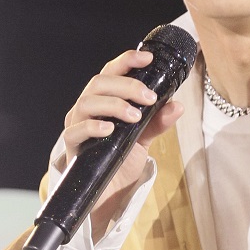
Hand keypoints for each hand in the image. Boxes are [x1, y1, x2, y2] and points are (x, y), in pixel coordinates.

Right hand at [60, 49, 182, 238]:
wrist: (112, 192)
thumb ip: (158, 121)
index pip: (111, 71)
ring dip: (113, 104)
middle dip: (126, 85)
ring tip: (134, 115)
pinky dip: (93, 127)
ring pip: (87, 102)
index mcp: (104, 99)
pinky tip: (109, 129)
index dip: (127, 60)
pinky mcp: (72, 146)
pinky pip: (75, 131)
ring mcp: (77, 125)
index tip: (148, 57)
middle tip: (149, 97)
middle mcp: (88, 107)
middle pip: (99, 83)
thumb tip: (178, 106)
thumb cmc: (123, 158)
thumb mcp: (145, 137)